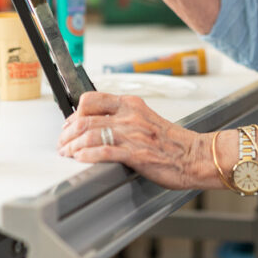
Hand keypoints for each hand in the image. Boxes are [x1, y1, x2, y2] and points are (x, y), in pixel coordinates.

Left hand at [57, 92, 206, 190]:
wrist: (195, 156)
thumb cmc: (174, 143)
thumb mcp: (146, 119)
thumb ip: (125, 118)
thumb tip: (101, 125)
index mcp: (132, 104)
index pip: (92, 99)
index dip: (74, 113)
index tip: (68, 124)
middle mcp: (130, 116)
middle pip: (85, 118)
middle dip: (66, 133)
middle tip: (62, 143)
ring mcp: (132, 134)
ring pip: (90, 134)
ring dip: (72, 146)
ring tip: (66, 154)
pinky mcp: (136, 154)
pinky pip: (104, 151)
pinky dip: (87, 155)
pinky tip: (80, 159)